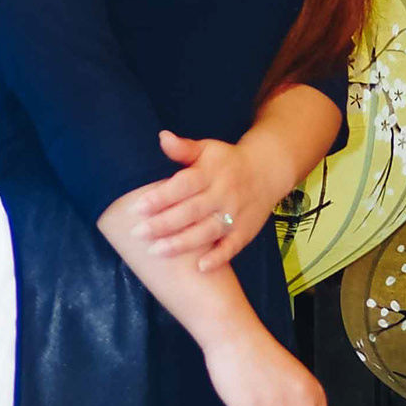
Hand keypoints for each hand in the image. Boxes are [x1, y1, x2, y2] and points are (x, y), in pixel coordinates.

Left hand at [135, 130, 279, 271]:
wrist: (268, 170)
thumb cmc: (227, 161)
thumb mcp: (207, 149)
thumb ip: (183, 148)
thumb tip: (162, 137)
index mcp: (210, 172)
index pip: (183, 185)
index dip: (161, 196)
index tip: (137, 207)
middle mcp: (223, 193)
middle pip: (191, 211)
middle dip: (164, 224)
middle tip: (138, 233)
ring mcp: (235, 214)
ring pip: (207, 231)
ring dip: (183, 243)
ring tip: (157, 251)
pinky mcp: (246, 231)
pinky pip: (232, 246)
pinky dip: (218, 258)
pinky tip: (200, 267)